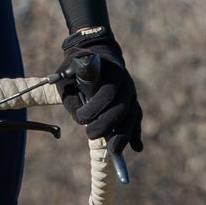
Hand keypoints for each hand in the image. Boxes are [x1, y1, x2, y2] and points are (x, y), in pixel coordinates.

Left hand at [59, 26, 143, 156]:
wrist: (96, 52)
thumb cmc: (78, 66)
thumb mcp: (68, 76)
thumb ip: (71, 95)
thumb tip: (77, 117)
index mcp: (111, 73)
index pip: (107, 92)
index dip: (95, 107)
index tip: (80, 118)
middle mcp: (125, 84)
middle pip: (122, 108)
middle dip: (107, 124)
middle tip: (90, 135)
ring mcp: (131, 94)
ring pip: (132, 116)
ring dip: (124, 135)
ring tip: (115, 152)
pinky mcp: (132, 103)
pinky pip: (136, 119)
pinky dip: (136, 134)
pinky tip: (137, 148)